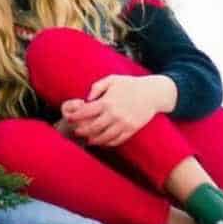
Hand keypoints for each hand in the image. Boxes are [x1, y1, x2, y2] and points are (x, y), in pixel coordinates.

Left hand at [60, 74, 175, 147]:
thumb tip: (87, 99)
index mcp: (107, 102)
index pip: (86, 112)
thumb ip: (97, 87)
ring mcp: (123, 124)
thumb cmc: (130, 84)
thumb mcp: (112, 80)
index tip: (70, 118)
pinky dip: (108, 143)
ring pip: (105, 137)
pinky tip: (103, 142)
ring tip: (88, 139)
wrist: (152, 93)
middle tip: (76, 131)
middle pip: (93, 127)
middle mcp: (114, 115)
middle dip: (82, 130)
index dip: (75, 116)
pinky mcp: (131, 130)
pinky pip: (118, 140)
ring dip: (94, 140)